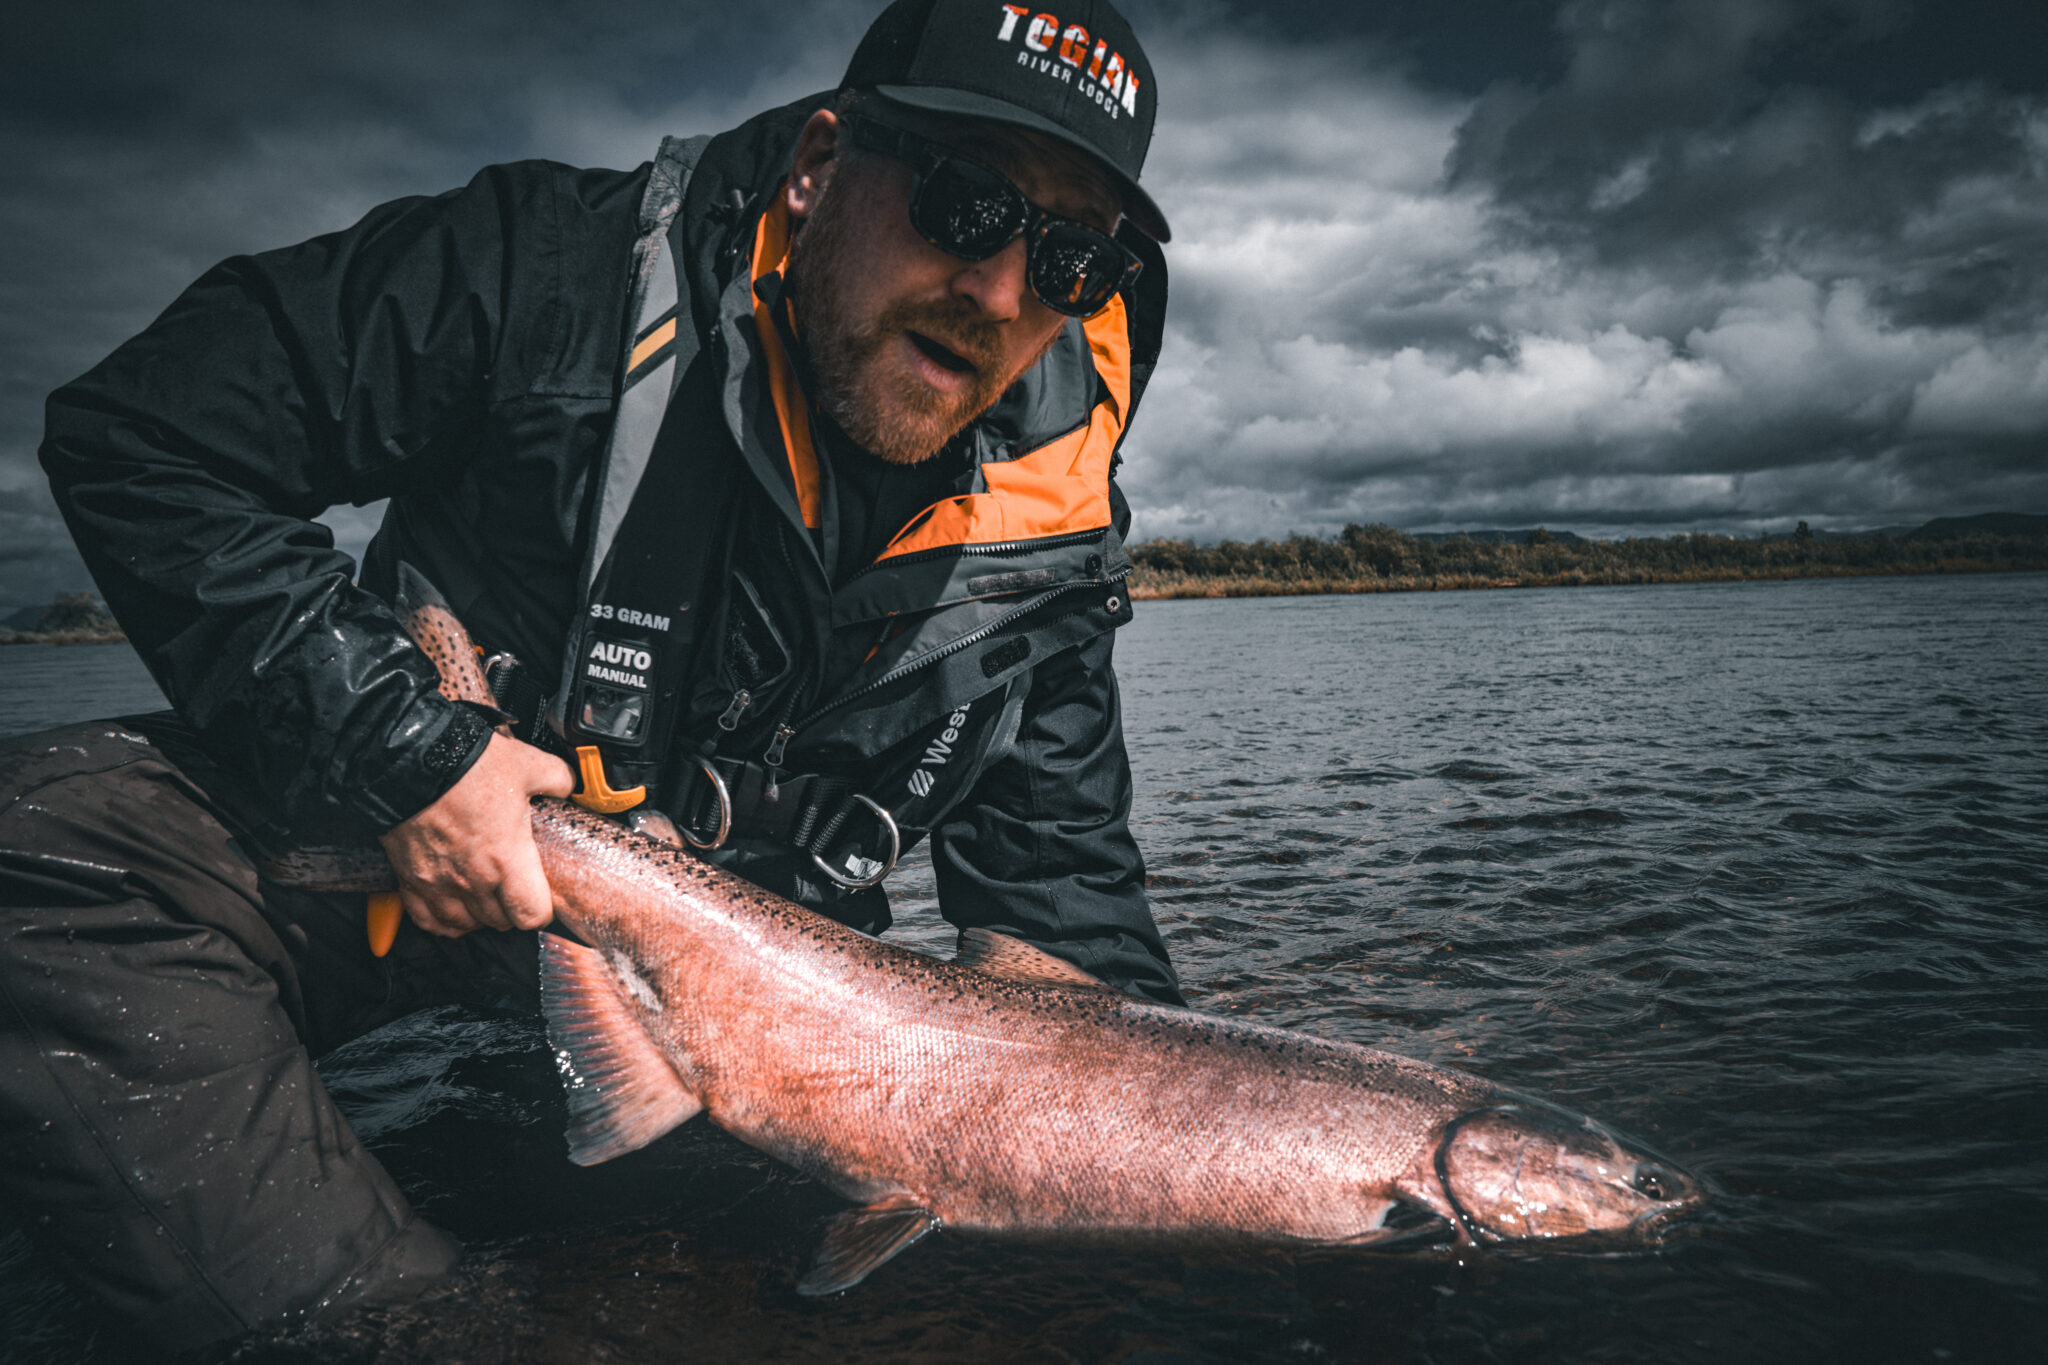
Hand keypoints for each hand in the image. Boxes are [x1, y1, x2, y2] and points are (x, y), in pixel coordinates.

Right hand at [377, 733, 574, 936]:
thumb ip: (557, 779)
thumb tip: (568, 785)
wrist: (410, 762)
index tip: (543, 897)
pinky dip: (442, 919)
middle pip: (500, 921)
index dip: (543, 910)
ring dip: (478, 916)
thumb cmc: (466, 766)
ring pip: (464, 925)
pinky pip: (428, 919)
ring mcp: (437, 883)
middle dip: (512, 909)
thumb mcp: (528, 765)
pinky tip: (452, 907)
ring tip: (486, 897)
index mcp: (506, 859)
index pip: (531, 915)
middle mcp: (472, 880)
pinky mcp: (409, 879)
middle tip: (514, 889)